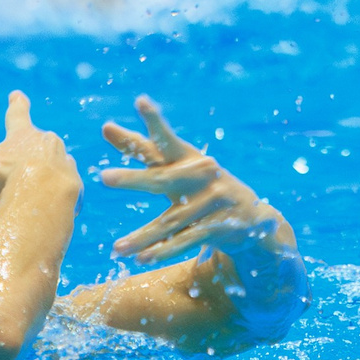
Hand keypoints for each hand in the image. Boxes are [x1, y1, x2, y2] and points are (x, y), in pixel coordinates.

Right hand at [0, 90, 76, 198]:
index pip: (17, 113)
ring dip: (45, 173)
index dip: (16, 103)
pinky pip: (65, 185)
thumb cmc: (7, 177)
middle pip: (38, 142)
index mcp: (24, 134)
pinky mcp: (75, 181)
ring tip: (32, 190)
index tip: (17, 94)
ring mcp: (64, 160)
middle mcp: (47, 142)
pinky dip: (56, 191)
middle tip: (18, 171)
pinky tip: (47, 203)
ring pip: (54, 163)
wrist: (43, 196)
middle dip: (30, 154)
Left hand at [98, 96, 288, 267]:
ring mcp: (213, 202)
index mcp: (189, 157)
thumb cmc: (202, 187)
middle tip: (104, 177)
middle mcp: (201, 176)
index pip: (165, 139)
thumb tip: (105, 126)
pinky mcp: (219, 226)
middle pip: (162, 178)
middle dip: (133, 179)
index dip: (154, 121)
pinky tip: (143, 257)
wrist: (255, 219)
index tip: (141, 101)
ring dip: (142, 237)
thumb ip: (144, 149)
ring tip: (117, 248)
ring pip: (169, 221)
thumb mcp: (177, 167)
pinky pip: (186, 240)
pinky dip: (164, 250)